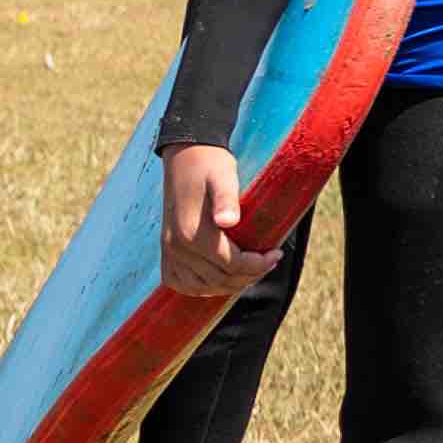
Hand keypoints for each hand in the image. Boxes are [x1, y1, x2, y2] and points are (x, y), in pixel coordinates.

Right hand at [156, 141, 281, 300]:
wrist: (185, 155)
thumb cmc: (211, 165)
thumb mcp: (224, 177)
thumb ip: (227, 200)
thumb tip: (228, 221)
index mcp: (192, 232)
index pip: (232, 265)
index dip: (258, 265)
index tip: (276, 254)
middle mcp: (177, 246)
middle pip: (219, 279)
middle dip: (249, 275)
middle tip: (269, 262)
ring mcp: (168, 250)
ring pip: (200, 287)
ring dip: (228, 285)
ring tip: (249, 271)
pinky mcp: (165, 250)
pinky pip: (178, 282)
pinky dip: (200, 287)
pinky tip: (219, 278)